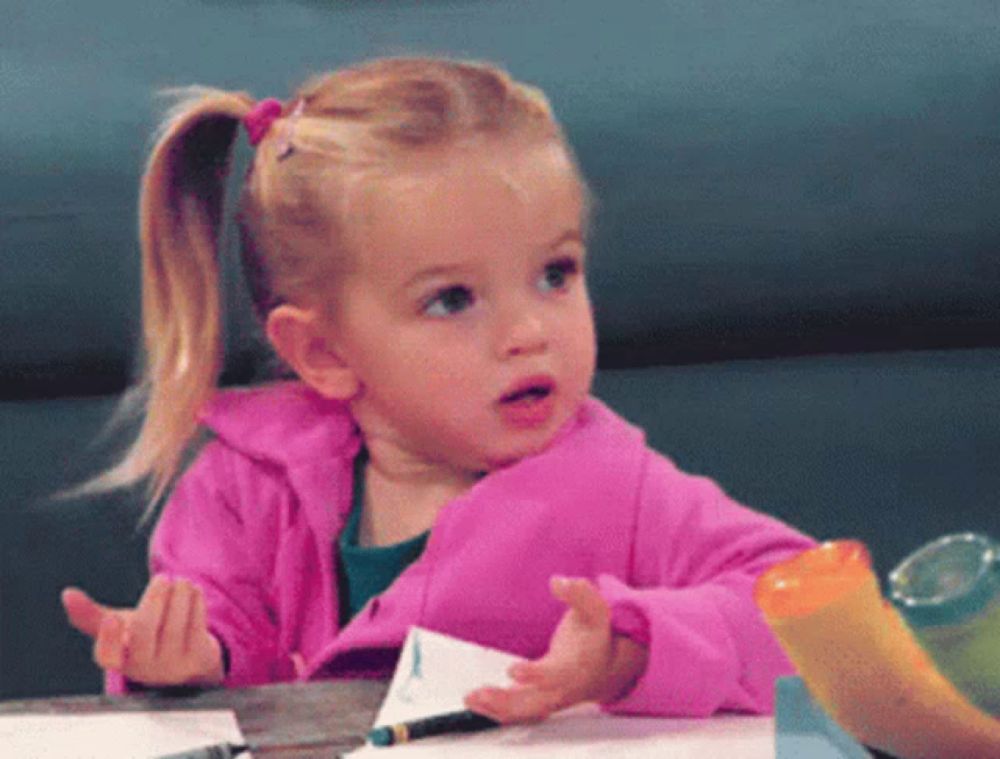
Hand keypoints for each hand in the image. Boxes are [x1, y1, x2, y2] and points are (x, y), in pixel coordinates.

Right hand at [61, 575, 224, 687]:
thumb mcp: (119, 630)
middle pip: (145, 634)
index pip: (107, 656)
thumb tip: (67, 594)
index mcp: (120, 659)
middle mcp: (145, 666)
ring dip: (180, 598)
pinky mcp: (198, 658)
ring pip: (175, 627)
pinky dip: (195, 603)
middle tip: (162, 578)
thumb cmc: (145, 640)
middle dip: (154, 602)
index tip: (111, 617)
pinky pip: (197, 627)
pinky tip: (193, 590)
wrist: (186, 661)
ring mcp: (172, 664)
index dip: (108, 639)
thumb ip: (91, 615)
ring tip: (180, 581)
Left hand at [464, 576, 647, 723]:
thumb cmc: (595, 636)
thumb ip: (579, 593)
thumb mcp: (595, 610)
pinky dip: (496, 712)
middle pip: (534, 702)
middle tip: (481, 694)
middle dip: (507, 700)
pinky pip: (518, 713)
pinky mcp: (538, 702)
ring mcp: (550, 699)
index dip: (534, 675)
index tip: (512, 671)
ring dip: (496, 708)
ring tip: (471, 699)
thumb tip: (559, 581)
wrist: (605, 667)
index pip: (555, 675)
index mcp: (575, 667)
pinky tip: (475, 703)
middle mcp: (561, 688)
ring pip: (523, 711)